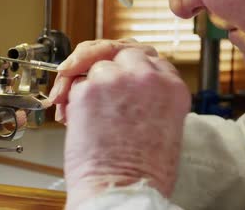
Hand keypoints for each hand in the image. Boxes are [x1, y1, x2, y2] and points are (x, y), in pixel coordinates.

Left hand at [51, 40, 190, 208]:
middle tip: (99, 85)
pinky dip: (72, 98)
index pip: (151, 59)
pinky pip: (77, 83)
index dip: (134, 68)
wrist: (121, 189)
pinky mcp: (88, 90)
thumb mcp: (165, 126)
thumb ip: (151, 97)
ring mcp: (115, 80)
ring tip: (89, 112)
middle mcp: (146, 77)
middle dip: (110, 68)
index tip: (125, 77)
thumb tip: (130, 87)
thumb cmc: (142, 171)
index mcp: (172, 88)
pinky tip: (76, 118)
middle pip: (123, 54)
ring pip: (97, 66)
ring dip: (90, 85)